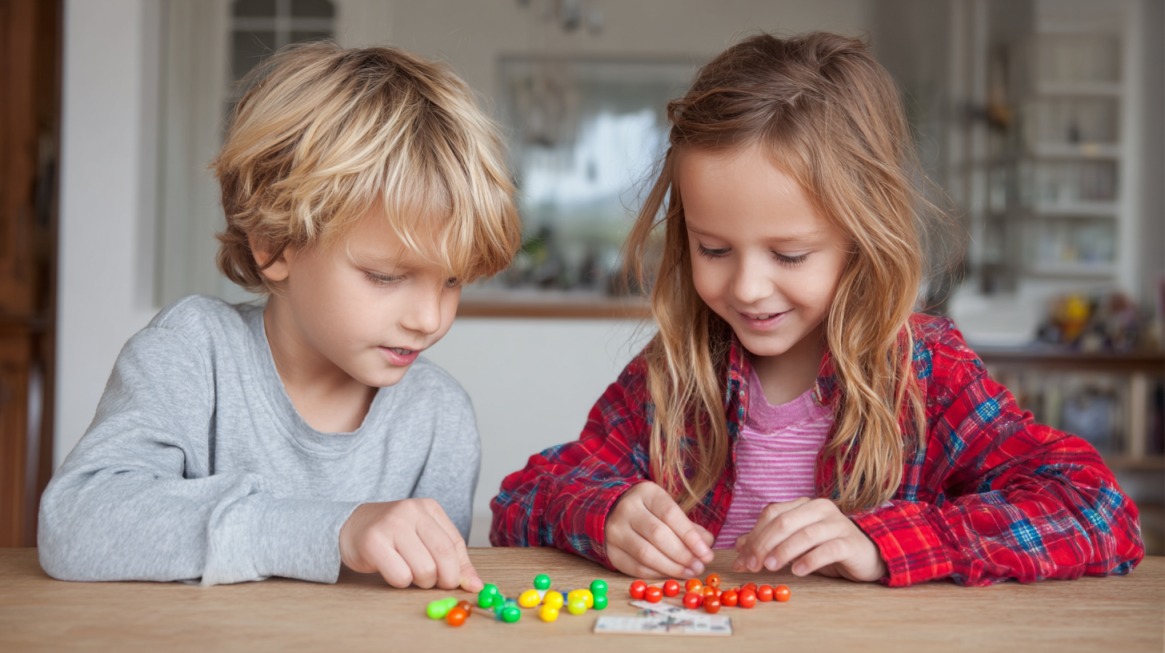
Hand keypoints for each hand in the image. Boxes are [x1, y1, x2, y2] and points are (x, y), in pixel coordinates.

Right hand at [339, 498, 481, 591]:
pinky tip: (391, 570)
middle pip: (443, 556)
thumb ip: (450, 557)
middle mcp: (411, 511)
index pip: (455, 543)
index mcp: (428, 508)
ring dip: (420, 582)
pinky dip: (400, 582)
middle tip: (434, 583)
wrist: (350, 525)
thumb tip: (475, 584)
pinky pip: (400, 576)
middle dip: (444, 579)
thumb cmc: (392, 535)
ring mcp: (391, 525)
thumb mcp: (423, 537)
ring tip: (409, 573)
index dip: (462, 570)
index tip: (466, 586)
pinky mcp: (373, 542)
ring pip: (424, 569)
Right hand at [605, 481, 714, 578]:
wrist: (609, 512)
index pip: (670, 514)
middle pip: (658, 535)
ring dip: (671, 567)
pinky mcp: (610, 551)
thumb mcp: (667, 508)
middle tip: (700, 566)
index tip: (706, 552)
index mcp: (645, 493)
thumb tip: (707, 543)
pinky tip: (671, 575)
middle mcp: (627, 509)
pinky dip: (657, 574)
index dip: (690, 536)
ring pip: (646, 554)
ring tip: (689, 573)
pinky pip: (635, 567)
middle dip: (683, 554)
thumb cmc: (648, 511)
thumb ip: (687, 525)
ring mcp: (615, 531)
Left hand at [731, 497, 885, 581]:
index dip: (754, 535)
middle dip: (763, 544)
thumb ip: (769, 542)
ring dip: (784, 551)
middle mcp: (819, 508)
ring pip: (804, 534)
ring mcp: (837, 524)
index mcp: (803, 505)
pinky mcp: (850, 542)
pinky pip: (827, 549)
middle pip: (784, 522)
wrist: (867, 555)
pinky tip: (797, 571)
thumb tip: (739, 546)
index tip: (742, 559)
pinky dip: (809, 560)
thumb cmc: (827, 547)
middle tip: (753, 565)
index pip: (771, 514)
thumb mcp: (795, 543)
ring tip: (770, 567)